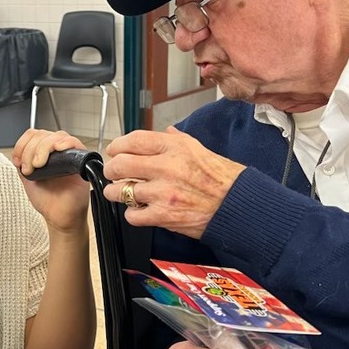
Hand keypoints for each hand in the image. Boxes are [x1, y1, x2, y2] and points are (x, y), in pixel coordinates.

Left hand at [12, 128, 89, 232]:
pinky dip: (65, 143)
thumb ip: (22, 164)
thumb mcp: (27, 179)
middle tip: (30, 168)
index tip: (18, 161)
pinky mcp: (80, 160)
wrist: (60, 216)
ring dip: (43, 148)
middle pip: (42, 134)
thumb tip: (17, 153)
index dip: (22, 144)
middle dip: (30, 150)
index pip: (32, 135)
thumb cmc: (48, 201)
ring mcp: (68, 155)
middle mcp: (56, 152)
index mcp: (43, 153)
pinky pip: (75, 142)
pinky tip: (58, 150)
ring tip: (39, 165)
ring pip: (56, 136)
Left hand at [103, 127, 244, 238]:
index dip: (117, 146)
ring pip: (121, 190)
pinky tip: (138, 210)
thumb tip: (164, 133)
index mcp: (175, 147)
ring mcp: (163, 193)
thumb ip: (177, 140)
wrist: (237, 205)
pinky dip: (131, 214)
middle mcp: (166, 167)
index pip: (133, 140)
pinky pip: (132, 215)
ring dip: (116, 192)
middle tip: (112, 172)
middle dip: (111, 169)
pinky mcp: (163, 216)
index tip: (113, 150)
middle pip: (121, 164)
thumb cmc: (224, 179)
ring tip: (119, 192)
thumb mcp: (200, 149)